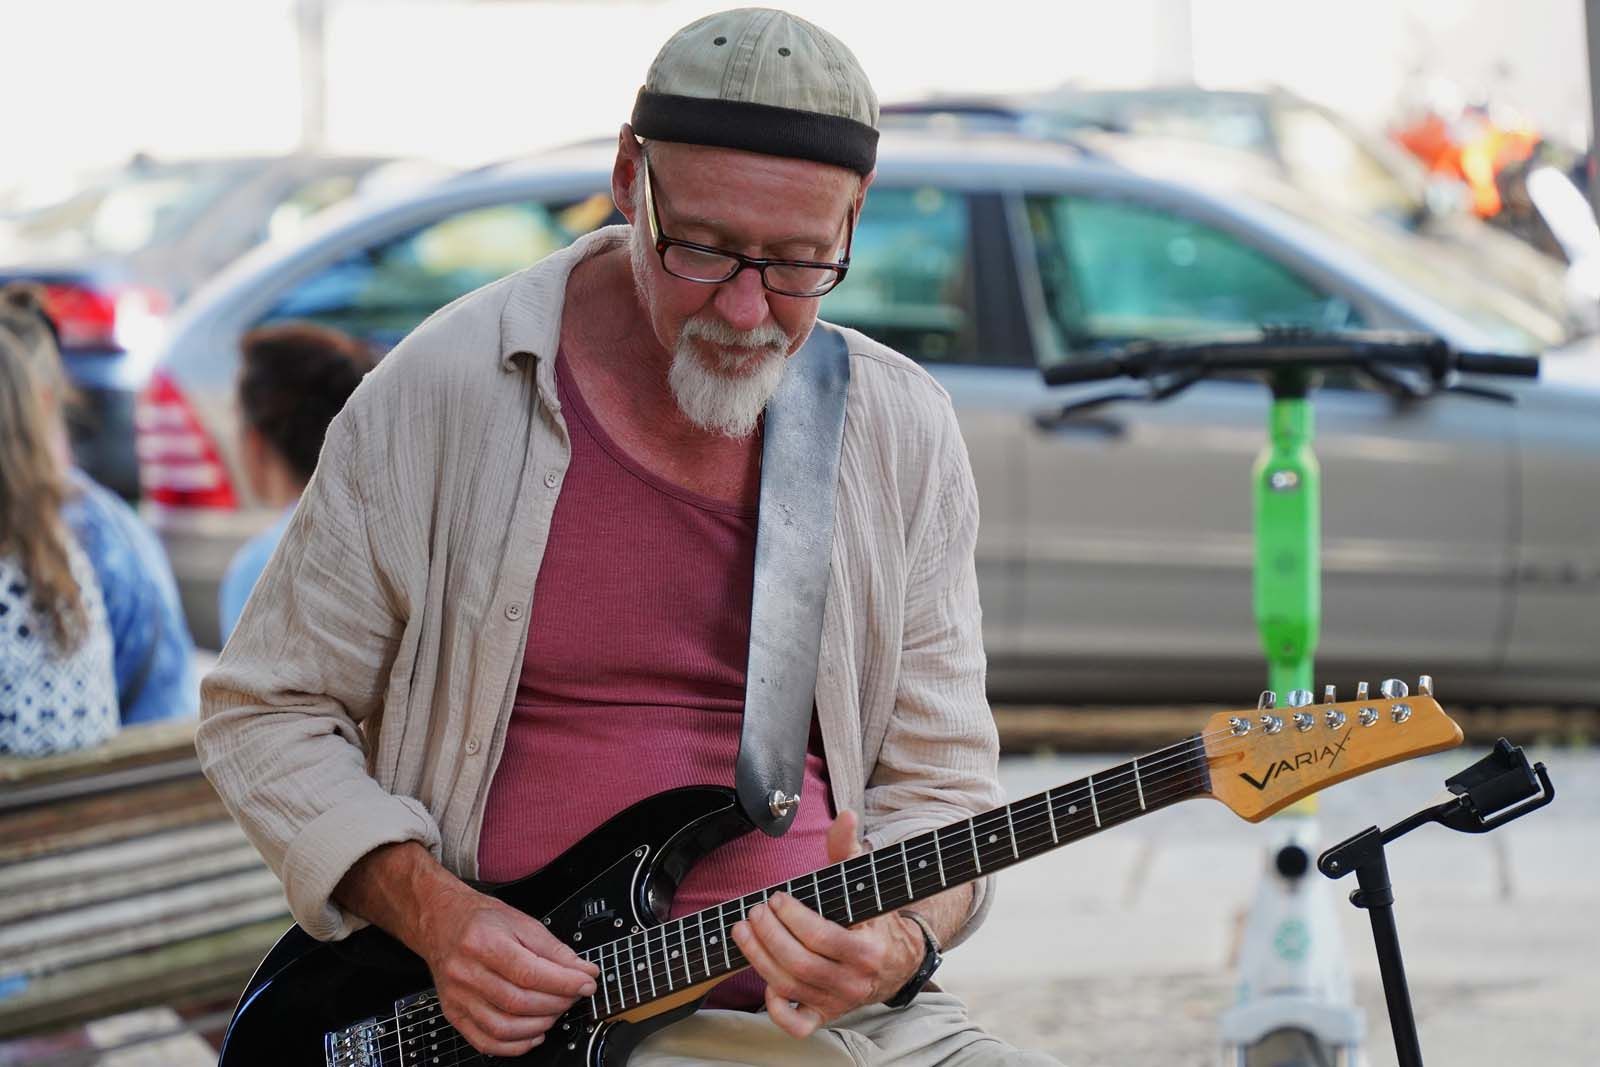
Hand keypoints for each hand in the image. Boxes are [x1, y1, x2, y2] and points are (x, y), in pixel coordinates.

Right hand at [415, 881, 599, 1056]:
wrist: (441, 921)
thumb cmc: (480, 920)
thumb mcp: (521, 921)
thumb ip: (553, 948)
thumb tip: (582, 970)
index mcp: (483, 942)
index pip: (530, 972)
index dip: (564, 982)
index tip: (587, 983)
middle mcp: (466, 972)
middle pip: (518, 1002)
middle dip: (556, 1003)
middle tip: (574, 995)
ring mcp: (457, 996)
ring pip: (503, 1027)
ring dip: (539, 1026)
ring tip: (556, 1011)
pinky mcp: (453, 1013)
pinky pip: (485, 1042)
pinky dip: (514, 1046)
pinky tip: (533, 1034)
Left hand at [731, 810, 925, 1038]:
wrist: (895, 961)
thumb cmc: (872, 918)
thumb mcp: (863, 884)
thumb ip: (848, 850)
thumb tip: (845, 816)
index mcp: (868, 951)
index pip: (821, 937)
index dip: (792, 917)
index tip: (776, 898)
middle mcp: (854, 982)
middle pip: (799, 964)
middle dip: (769, 936)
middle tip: (754, 912)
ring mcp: (838, 1002)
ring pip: (789, 987)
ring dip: (759, 958)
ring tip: (744, 931)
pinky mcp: (825, 1015)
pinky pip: (796, 1024)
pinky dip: (775, 1008)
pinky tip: (763, 981)